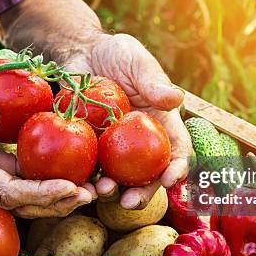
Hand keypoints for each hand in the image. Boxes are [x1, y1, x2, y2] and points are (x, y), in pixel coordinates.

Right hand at [0, 76, 92, 217]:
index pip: (11, 194)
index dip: (41, 194)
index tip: (70, 187)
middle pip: (26, 204)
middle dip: (59, 202)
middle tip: (92, 194)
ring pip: (31, 194)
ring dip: (61, 194)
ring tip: (92, 189)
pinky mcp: (0, 164)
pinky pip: (30, 176)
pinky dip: (52, 176)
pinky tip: (75, 169)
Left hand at [63, 33, 192, 208]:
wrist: (81, 53)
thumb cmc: (116, 54)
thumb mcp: (137, 61)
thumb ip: (153, 80)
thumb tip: (176, 99)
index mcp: (161, 124)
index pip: (177, 150)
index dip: (177, 168)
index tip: (169, 179)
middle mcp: (141, 142)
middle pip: (149, 175)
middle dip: (143, 193)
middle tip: (130, 202)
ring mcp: (114, 148)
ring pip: (118, 178)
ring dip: (112, 191)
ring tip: (101, 192)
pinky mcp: (90, 147)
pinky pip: (89, 168)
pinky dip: (86, 180)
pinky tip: (78, 184)